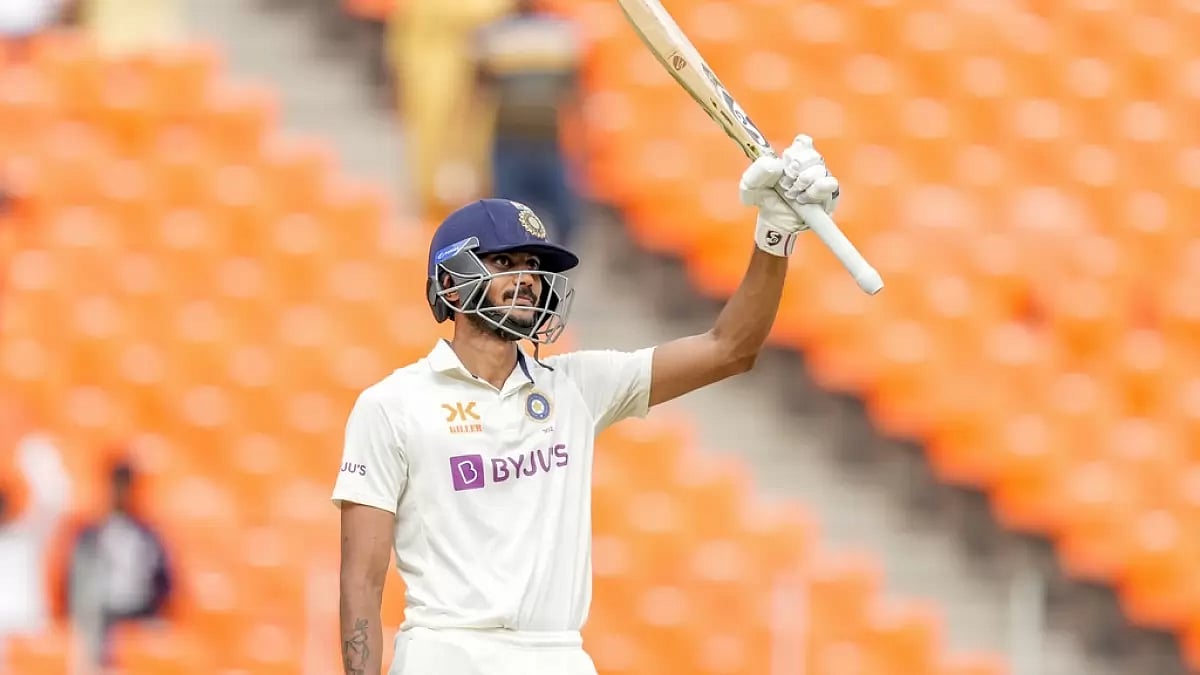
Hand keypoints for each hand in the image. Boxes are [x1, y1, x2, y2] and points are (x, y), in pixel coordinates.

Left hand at [740, 135, 839, 256]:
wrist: (774, 223)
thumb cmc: (765, 201)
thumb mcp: (750, 186)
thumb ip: (756, 171)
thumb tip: (777, 165)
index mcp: (793, 158)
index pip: (803, 142)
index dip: (797, 149)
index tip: (785, 161)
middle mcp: (810, 166)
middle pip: (812, 154)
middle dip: (796, 168)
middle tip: (785, 183)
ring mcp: (821, 179)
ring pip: (820, 169)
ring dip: (802, 182)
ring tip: (791, 195)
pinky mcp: (830, 195)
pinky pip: (829, 184)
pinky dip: (813, 191)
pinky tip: (803, 199)